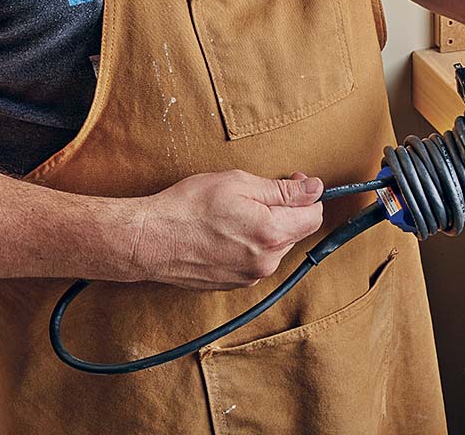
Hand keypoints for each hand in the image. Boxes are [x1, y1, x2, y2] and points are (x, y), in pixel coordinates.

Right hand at [130, 170, 323, 289]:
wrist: (149, 240)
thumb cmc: (188, 207)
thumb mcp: (238, 184)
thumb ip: (282, 189)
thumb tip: (314, 188)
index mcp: (271, 234)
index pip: (314, 216)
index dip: (308, 195)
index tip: (294, 182)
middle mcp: (266, 261)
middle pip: (297, 231)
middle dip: (287, 210)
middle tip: (258, 193)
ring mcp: (251, 275)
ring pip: (277, 246)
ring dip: (268, 228)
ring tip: (236, 214)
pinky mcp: (236, 283)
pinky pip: (257, 259)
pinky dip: (251, 244)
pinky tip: (227, 231)